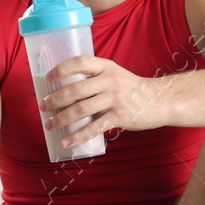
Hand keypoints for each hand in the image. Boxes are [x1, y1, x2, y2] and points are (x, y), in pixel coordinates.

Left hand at [38, 55, 168, 148]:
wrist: (161, 101)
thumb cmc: (133, 89)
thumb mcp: (116, 75)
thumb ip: (96, 79)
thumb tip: (67, 91)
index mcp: (107, 67)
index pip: (80, 63)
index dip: (61, 69)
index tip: (48, 79)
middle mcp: (110, 80)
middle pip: (76, 89)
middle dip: (55, 99)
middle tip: (43, 106)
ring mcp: (114, 99)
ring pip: (81, 109)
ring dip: (61, 119)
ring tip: (49, 125)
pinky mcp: (119, 116)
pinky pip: (94, 128)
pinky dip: (78, 137)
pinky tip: (66, 142)